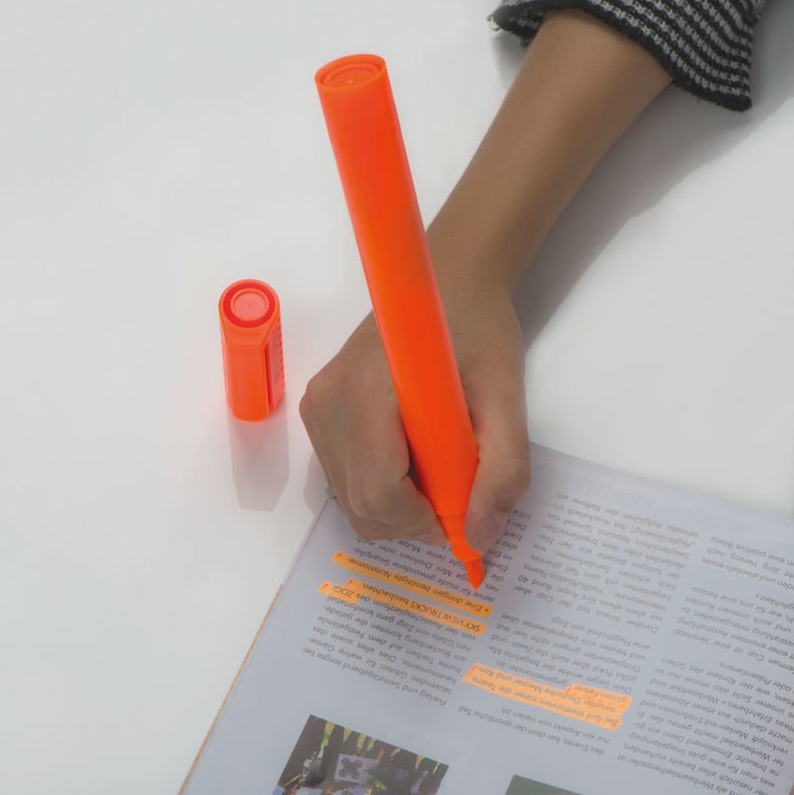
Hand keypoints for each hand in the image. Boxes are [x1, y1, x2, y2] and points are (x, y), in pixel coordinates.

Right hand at [299, 268, 530, 553]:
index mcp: (366, 393)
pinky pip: (343, 475)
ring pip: (349, 497)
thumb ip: (503, 470)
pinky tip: (409, 455)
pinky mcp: (317, 410)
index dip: (421, 520)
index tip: (459, 514)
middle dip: (410, 519)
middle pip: (359, 504)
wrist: (440, 286)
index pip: (378, 492)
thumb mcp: (507, 398)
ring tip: (434, 464)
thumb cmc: (478, 330)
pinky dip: (378, 485)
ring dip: (395, 504)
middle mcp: (328, 403)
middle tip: (453, 490)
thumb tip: (479, 536)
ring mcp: (317, 407)